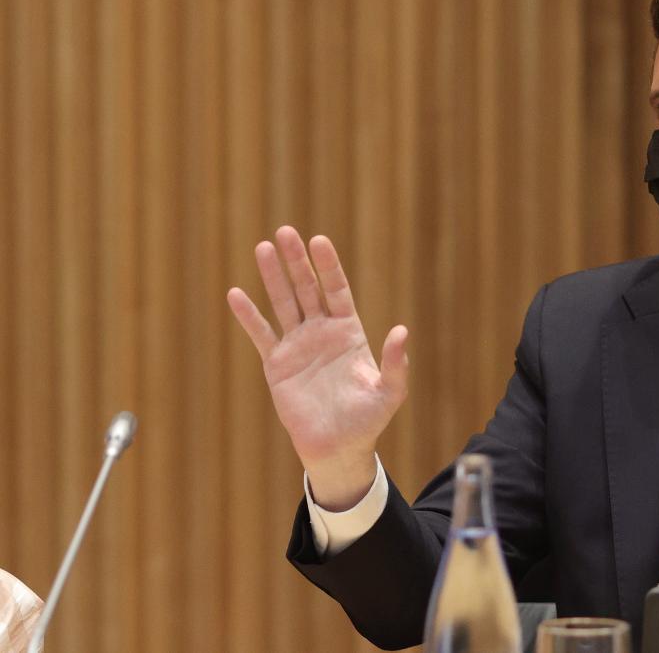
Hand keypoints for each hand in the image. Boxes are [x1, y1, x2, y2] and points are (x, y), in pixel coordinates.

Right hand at [227, 226, 408, 509]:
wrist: (338, 447)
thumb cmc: (367, 420)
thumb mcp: (389, 392)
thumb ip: (395, 363)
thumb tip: (401, 331)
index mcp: (349, 333)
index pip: (337, 290)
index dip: (328, 266)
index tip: (319, 241)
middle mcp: (322, 333)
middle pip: (308, 289)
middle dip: (297, 261)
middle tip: (285, 231)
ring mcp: (298, 346)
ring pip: (283, 304)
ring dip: (272, 277)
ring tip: (262, 247)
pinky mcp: (277, 365)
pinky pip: (261, 335)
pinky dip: (249, 316)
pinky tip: (236, 294)